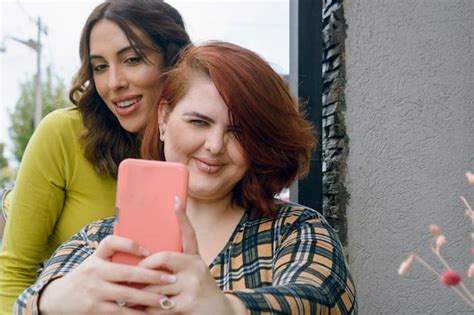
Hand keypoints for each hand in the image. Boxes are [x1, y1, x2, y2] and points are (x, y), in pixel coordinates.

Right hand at [39, 235, 171, 313]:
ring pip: (127, 296)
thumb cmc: (86, 275)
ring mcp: (95, 292)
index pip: (111, 244)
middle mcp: (95, 273)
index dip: (130, 246)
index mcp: (97, 258)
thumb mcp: (95, 259)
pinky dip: (136, 314)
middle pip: (127, 274)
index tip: (149, 252)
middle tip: (172, 279)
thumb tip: (144, 246)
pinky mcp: (95, 310)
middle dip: (152, 276)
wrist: (59, 298)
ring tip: (167, 301)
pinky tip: (150, 314)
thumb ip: (114, 251)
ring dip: (149, 299)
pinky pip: (120, 313)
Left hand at [138, 197, 245, 313]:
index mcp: (195, 259)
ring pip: (156, 284)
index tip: (176, 200)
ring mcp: (193, 284)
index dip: (182, 217)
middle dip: (142, 268)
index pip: (188, 234)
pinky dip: (146, 310)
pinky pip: (159, 305)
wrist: (220, 314)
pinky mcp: (188, 302)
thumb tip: (144, 266)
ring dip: (140, 293)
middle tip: (129, 274)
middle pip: (162, 258)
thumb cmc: (199, 295)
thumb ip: (175, 269)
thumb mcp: (193, 277)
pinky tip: (138, 310)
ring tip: (127, 296)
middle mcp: (196, 267)